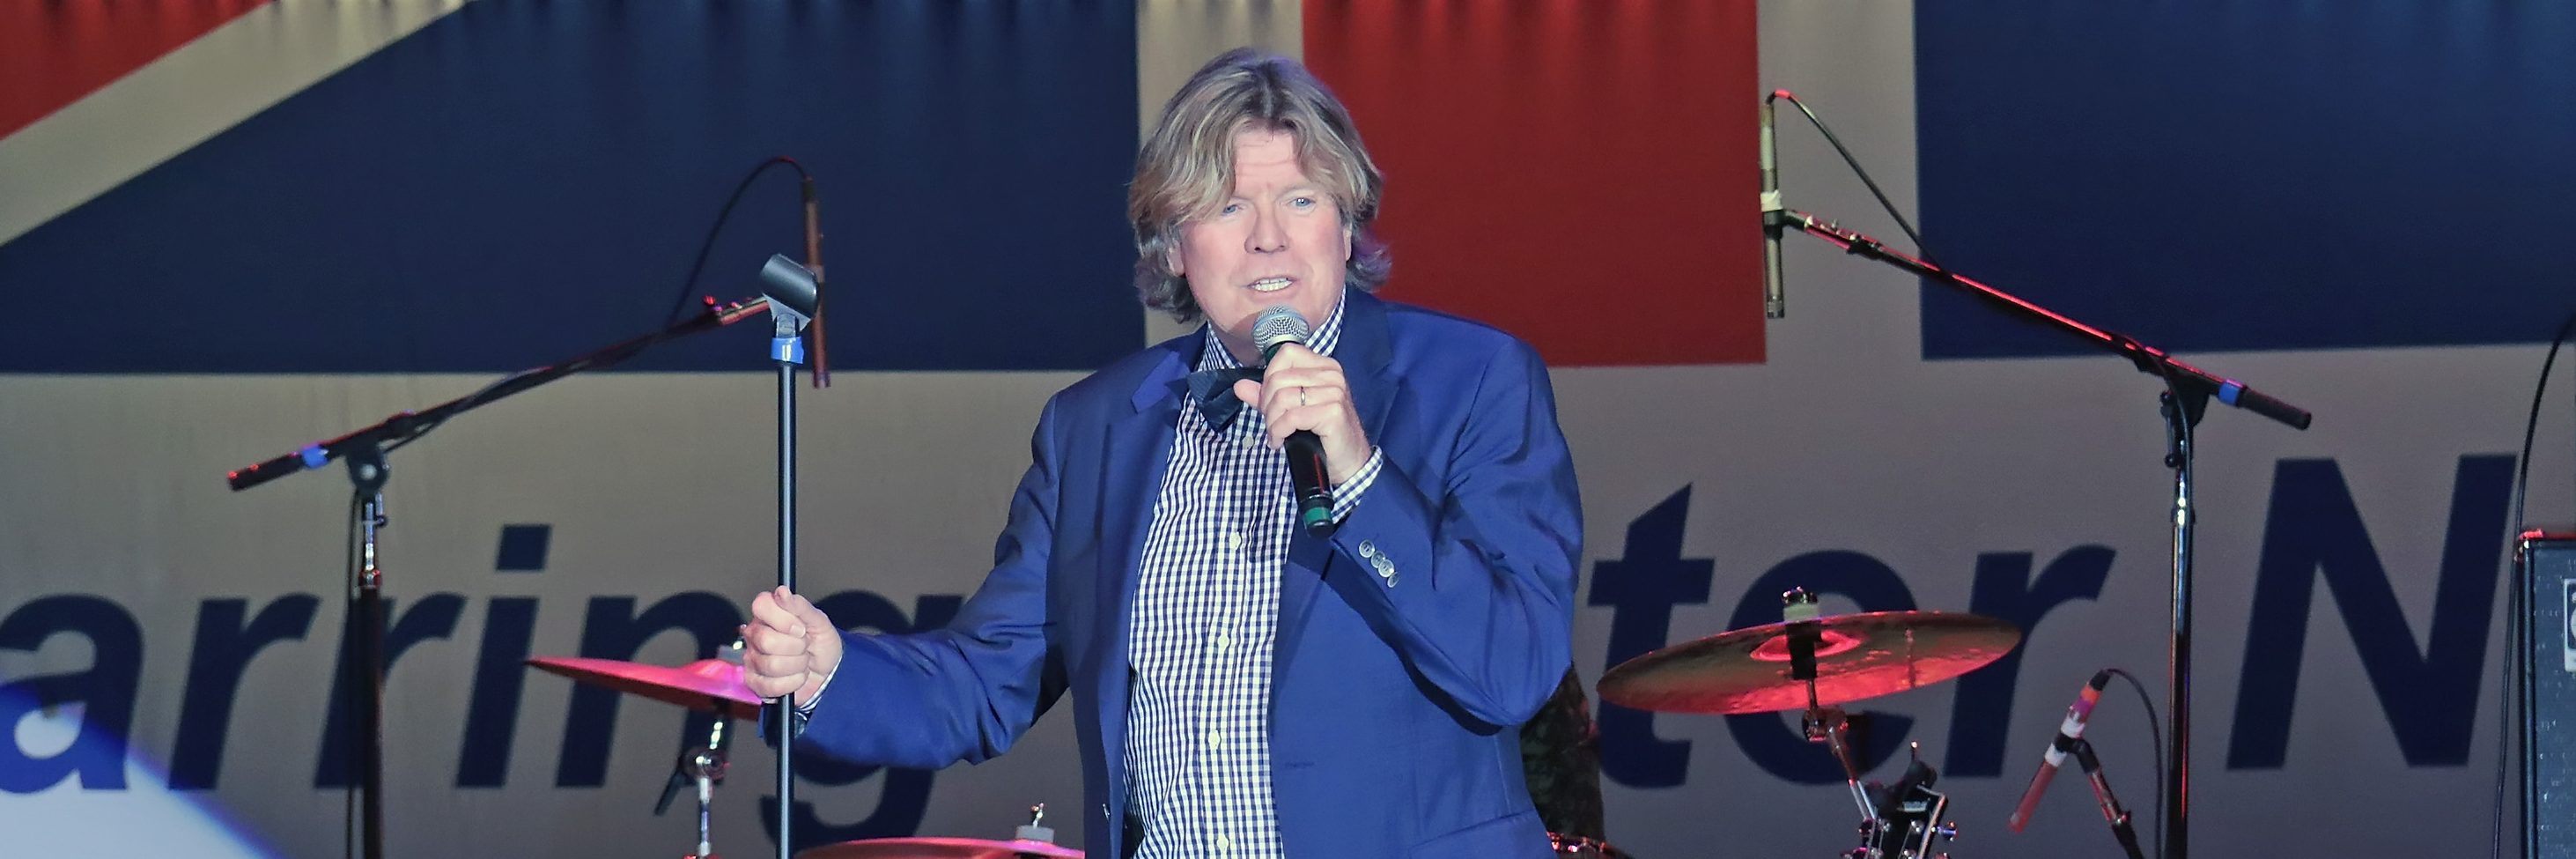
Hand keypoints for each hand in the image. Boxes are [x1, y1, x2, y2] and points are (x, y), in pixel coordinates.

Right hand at [739, 586, 840, 706]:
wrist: (828, 673)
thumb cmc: (820, 644)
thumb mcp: (819, 622)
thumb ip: (800, 606)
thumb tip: (781, 591)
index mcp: (767, 614)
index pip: (761, 605)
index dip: (783, 618)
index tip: (800, 628)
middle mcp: (754, 634)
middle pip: (766, 640)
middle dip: (796, 646)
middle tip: (804, 646)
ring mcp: (752, 659)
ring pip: (771, 665)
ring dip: (798, 666)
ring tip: (802, 662)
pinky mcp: (754, 682)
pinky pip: (771, 686)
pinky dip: (793, 683)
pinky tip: (797, 677)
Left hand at [1233, 343, 1371, 484]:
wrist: (1349, 460)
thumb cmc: (1322, 433)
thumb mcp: (1292, 409)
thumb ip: (1267, 395)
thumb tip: (1240, 386)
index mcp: (1324, 366)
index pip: (1286, 353)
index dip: (1269, 377)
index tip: (1269, 401)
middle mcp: (1332, 375)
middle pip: (1279, 379)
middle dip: (1267, 405)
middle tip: (1271, 424)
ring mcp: (1335, 392)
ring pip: (1282, 398)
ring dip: (1272, 422)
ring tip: (1276, 435)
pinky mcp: (1333, 412)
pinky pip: (1291, 418)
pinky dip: (1279, 432)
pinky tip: (1280, 442)